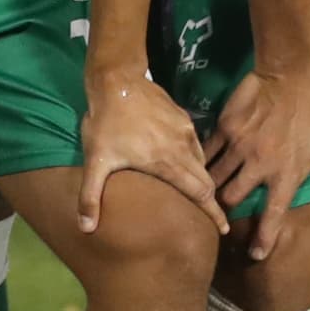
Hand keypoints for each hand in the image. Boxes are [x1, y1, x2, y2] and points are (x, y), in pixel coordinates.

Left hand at [79, 71, 225, 238]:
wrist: (117, 81)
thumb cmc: (106, 123)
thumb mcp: (95, 161)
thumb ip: (90, 196)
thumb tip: (85, 228)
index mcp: (168, 163)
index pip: (200, 193)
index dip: (213, 213)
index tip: (224, 229)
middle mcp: (183, 149)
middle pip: (206, 180)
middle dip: (211, 199)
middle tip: (211, 215)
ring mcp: (185, 131)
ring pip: (202, 161)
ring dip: (201, 177)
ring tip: (195, 190)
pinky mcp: (183, 117)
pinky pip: (195, 144)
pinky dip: (194, 158)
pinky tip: (182, 161)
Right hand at [204, 66, 309, 260]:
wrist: (292, 76)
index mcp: (288, 175)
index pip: (272, 215)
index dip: (263, 239)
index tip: (256, 254)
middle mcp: (261, 166)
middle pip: (231, 199)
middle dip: (224, 209)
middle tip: (220, 211)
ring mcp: (241, 147)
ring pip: (215, 178)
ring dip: (209, 187)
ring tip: (202, 192)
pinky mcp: (226, 128)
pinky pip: (208, 152)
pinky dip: (202, 161)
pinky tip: (197, 164)